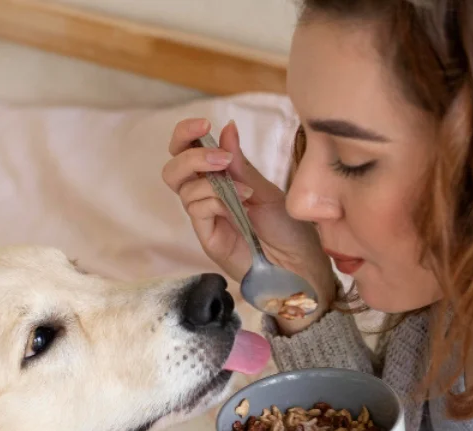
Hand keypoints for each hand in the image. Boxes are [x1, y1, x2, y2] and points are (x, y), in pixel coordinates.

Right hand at [162, 118, 338, 331]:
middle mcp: (207, 197)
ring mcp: (205, 218)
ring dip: (211, 178)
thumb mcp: (265, 188)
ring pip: (183, 187)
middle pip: (173, 169)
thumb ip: (241, 164)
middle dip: (190, 154)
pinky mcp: (207, 236)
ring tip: (245, 189)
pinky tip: (242, 203)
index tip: (204, 124)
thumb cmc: (287, 228)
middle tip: (220, 157)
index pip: (186, 152)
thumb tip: (227, 127)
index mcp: (219, 179)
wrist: (299, 264)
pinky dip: (216, 199)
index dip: (186, 134)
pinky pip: (196, 209)